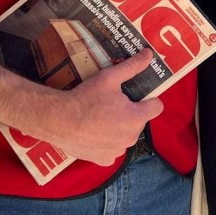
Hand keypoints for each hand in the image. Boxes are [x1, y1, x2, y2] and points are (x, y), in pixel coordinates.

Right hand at [31, 48, 163, 166]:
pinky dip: (106, 143)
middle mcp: (131, 137)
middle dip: (129, 112)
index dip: (147, 99)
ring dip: (118, 128)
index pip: (156, 107)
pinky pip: (112, 149)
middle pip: (138, 121)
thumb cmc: (86, 97)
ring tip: (99, 118)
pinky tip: (94, 133)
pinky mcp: (104, 160)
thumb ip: (132, 66)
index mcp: (136, 117)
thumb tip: (149, 54)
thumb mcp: (109, 77)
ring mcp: (118, 151)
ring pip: (125, 136)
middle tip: (110, 104)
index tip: (134, 95)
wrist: (59, 120)